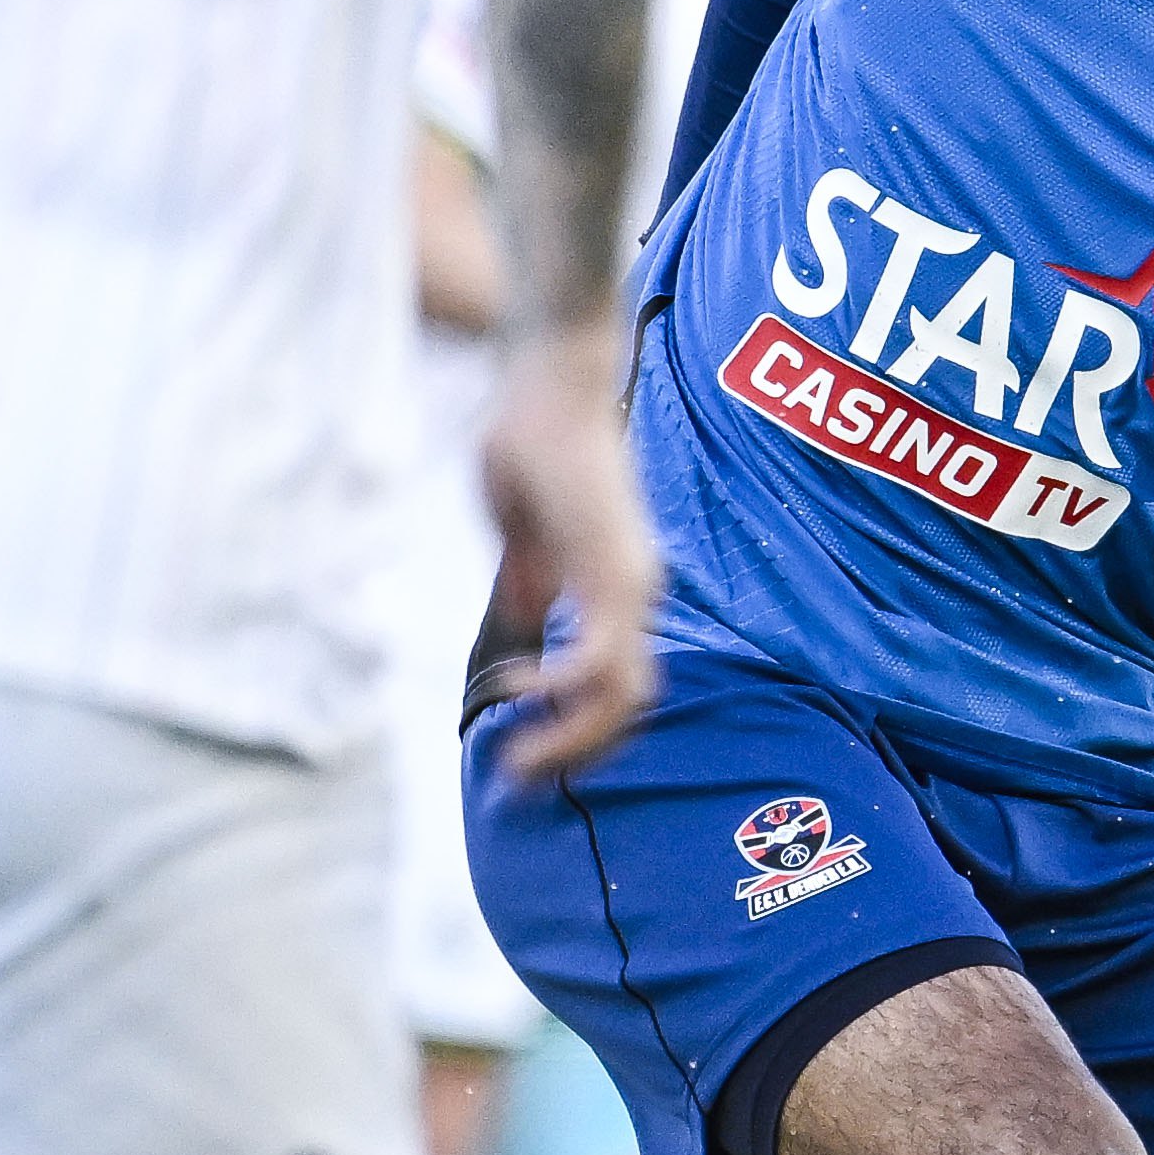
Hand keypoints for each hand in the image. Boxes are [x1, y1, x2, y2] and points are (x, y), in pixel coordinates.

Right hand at [474, 341, 661, 783]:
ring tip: (519, 759)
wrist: (548, 377)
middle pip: (628, 708)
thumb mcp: (522, 522)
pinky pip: (602, 661)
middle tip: (520, 777)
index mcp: (616, 584)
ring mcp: (629, 583)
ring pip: (624, 698)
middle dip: (577, 753)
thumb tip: (531, 617)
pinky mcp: (612, 572)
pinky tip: (519, 687)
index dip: (574, 724)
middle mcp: (635, 591)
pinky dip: (563, 690)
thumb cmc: (530, 435)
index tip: (518, 740)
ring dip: (573, 740)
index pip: (616, 683)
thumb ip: (533, 572)